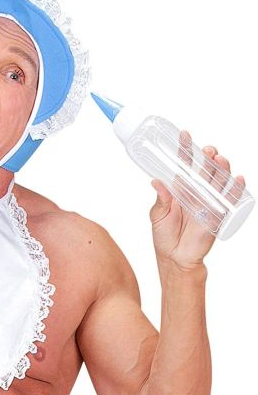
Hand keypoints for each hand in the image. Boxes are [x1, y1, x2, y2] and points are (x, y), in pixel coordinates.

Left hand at [149, 129, 245, 272]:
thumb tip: (156, 182)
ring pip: (219, 180)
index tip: (184, 136)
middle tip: (208, 149)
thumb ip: (160, 200)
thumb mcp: (157, 216)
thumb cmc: (164, 237)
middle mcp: (197, 191)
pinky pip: (230, 199)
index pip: (185, 165)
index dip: (186, 150)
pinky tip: (237, 178)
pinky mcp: (219, 214)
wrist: (175, 258)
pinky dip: (235, 189)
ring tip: (219, 159)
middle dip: (208, 157)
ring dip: (221, 168)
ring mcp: (209, 201)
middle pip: (206, 169)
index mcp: (181, 188)